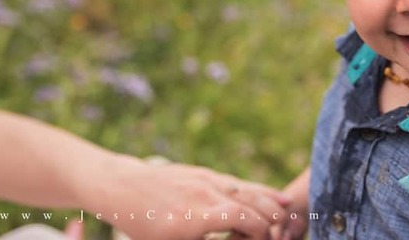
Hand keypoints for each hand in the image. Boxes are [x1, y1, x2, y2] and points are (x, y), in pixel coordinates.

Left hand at [90, 156, 290, 239]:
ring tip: (287, 215)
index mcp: (198, 216)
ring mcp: (207, 180)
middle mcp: (207, 194)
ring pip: (248, 190)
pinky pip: (238, 183)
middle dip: (272, 221)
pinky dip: (259, 191)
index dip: (261, 234)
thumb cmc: (141, 224)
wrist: (121, 187)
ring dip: (270, 203)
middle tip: (280, 235)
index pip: (245, 220)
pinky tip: (275, 197)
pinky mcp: (205, 174)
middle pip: (252, 203)